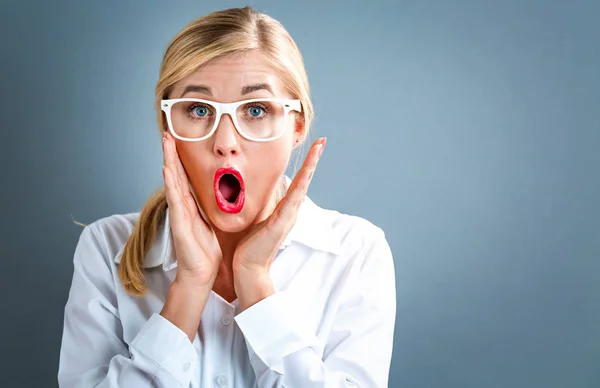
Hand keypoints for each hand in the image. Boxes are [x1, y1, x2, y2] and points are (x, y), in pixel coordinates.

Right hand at [162, 131, 221, 288]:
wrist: (200, 274)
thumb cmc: (206, 251)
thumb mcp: (212, 223)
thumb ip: (212, 208)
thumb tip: (223, 194)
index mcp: (191, 206)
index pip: (184, 177)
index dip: (181, 159)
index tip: (179, 140)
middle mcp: (182, 207)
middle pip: (175, 174)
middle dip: (171, 153)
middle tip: (166, 132)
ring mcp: (178, 214)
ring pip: (172, 182)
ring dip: (168, 161)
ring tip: (165, 142)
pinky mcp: (178, 224)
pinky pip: (174, 200)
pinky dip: (170, 184)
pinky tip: (166, 170)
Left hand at [232, 137, 326, 277]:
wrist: (249, 268)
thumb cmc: (250, 246)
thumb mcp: (257, 219)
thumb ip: (263, 206)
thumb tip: (258, 191)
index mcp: (285, 210)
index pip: (298, 182)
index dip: (305, 165)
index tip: (312, 148)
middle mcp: (291, 211)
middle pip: (305, 180)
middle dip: (313, 159)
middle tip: (322, 141)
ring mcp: (289, 216)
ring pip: (303, 185)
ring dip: (311, 165)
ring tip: (319, 148)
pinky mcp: (282, 221)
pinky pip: (294, 198)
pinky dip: (302, 183)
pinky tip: (307, 171)